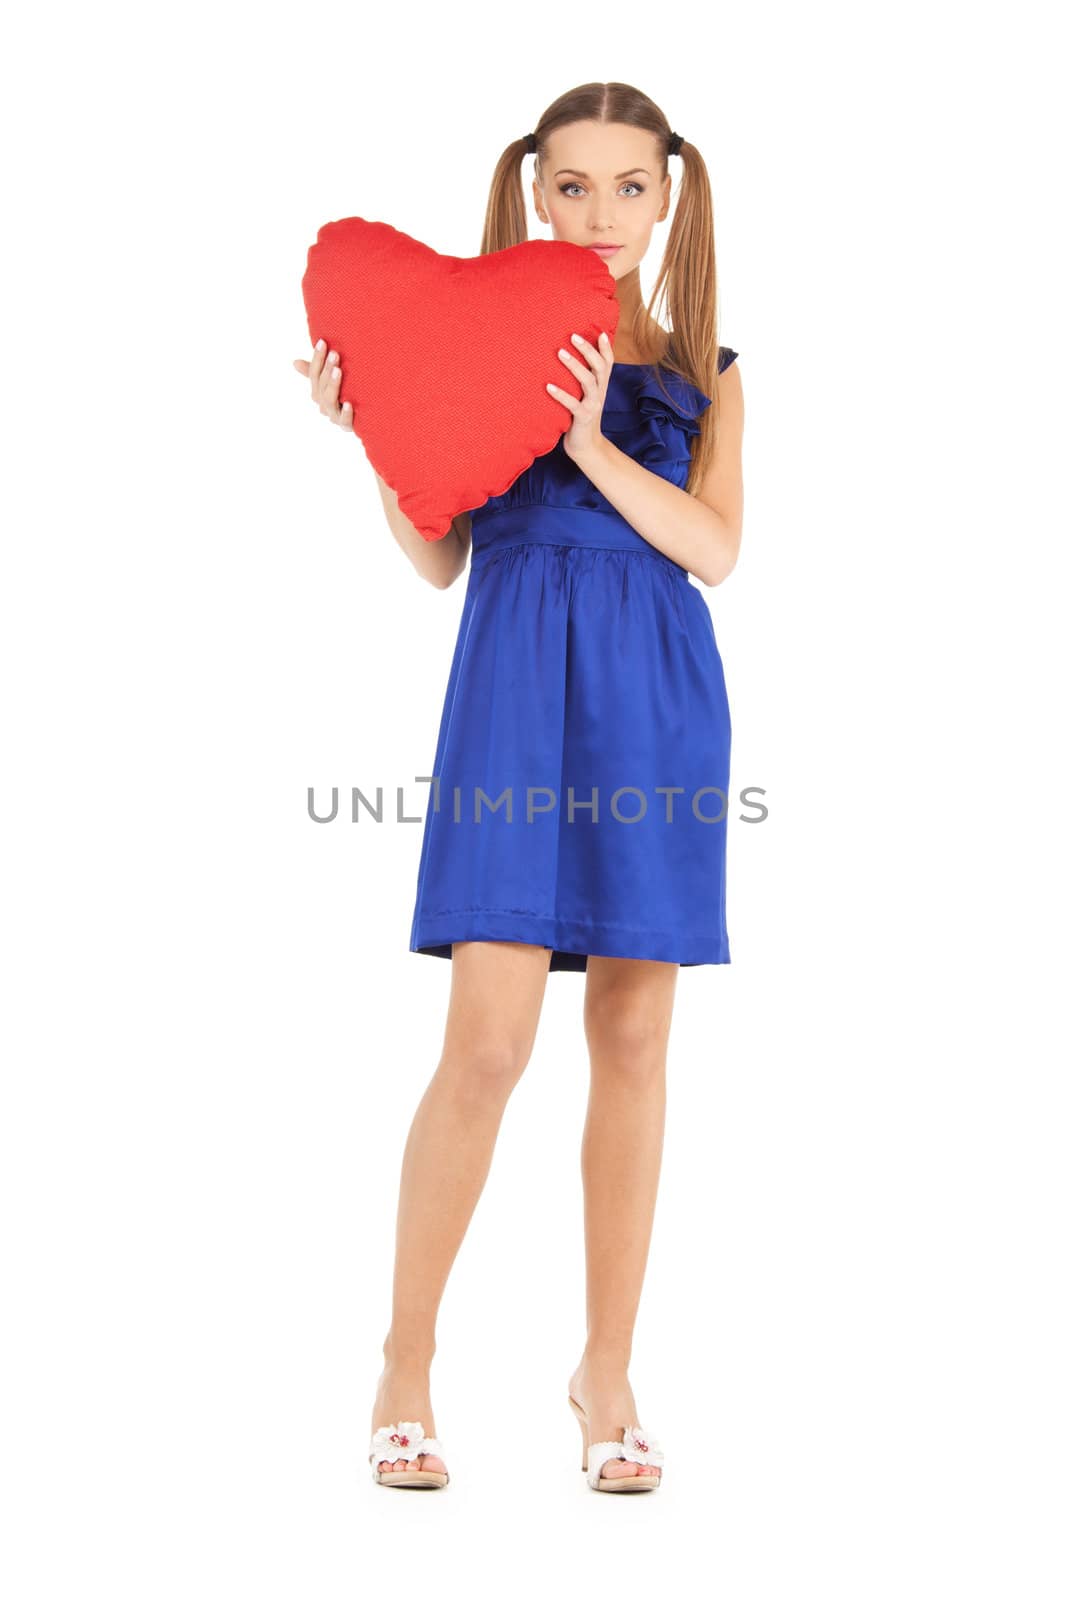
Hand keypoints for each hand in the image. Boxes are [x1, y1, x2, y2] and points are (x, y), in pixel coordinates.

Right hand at [292, 338, 353, 429]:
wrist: (369, 417)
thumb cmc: (349, 393)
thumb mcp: (332, 380)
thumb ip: (316, 372)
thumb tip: (294, 362)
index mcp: (318, 393)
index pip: (314, 374)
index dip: (317, 359)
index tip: (322, 342)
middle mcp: (324, 406)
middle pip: (320, 387)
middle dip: (326, 369)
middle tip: (335, 353)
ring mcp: (335, 417)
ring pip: (329, 401)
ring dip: (333, 385)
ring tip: (339, 371)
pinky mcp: (348, 427)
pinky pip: (345, 421)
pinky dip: (346, 413)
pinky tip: (349, 403)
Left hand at [548, 331, 613, 460]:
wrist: (586, 447)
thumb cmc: (580, 418)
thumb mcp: (584, 397)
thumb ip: (582, 380)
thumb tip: (566, 358)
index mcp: (600, 386)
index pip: (608, 363)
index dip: (606, 348)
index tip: (600, 332)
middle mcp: (599, 393)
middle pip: (600, 367)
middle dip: (588, 350)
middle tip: (573, 336)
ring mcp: (592, 405)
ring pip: (588, 381)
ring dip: (574, 366)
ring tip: (560, 352)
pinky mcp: (582, 418)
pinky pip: (572, 404)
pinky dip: (560, 394)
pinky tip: (548, 386)